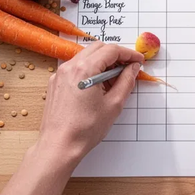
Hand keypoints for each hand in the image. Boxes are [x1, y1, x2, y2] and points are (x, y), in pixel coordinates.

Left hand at [36, 42, 143, 167]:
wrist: (59, 145)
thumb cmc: (85, 129)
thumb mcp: (114, 105)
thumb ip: (126, 81)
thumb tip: (133, 68)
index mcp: (85, 70)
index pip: (111, 50)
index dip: (128, 53)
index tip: (138, 60)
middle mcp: (70, 67)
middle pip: (97, 49)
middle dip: (115, 55)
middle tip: (128, 68)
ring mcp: (60, 74)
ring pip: (86, 56)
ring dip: (102, 62)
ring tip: (114, 80)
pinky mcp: (55, 82)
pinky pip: (76, 67)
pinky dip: (90, 70)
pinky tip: (98, 86)